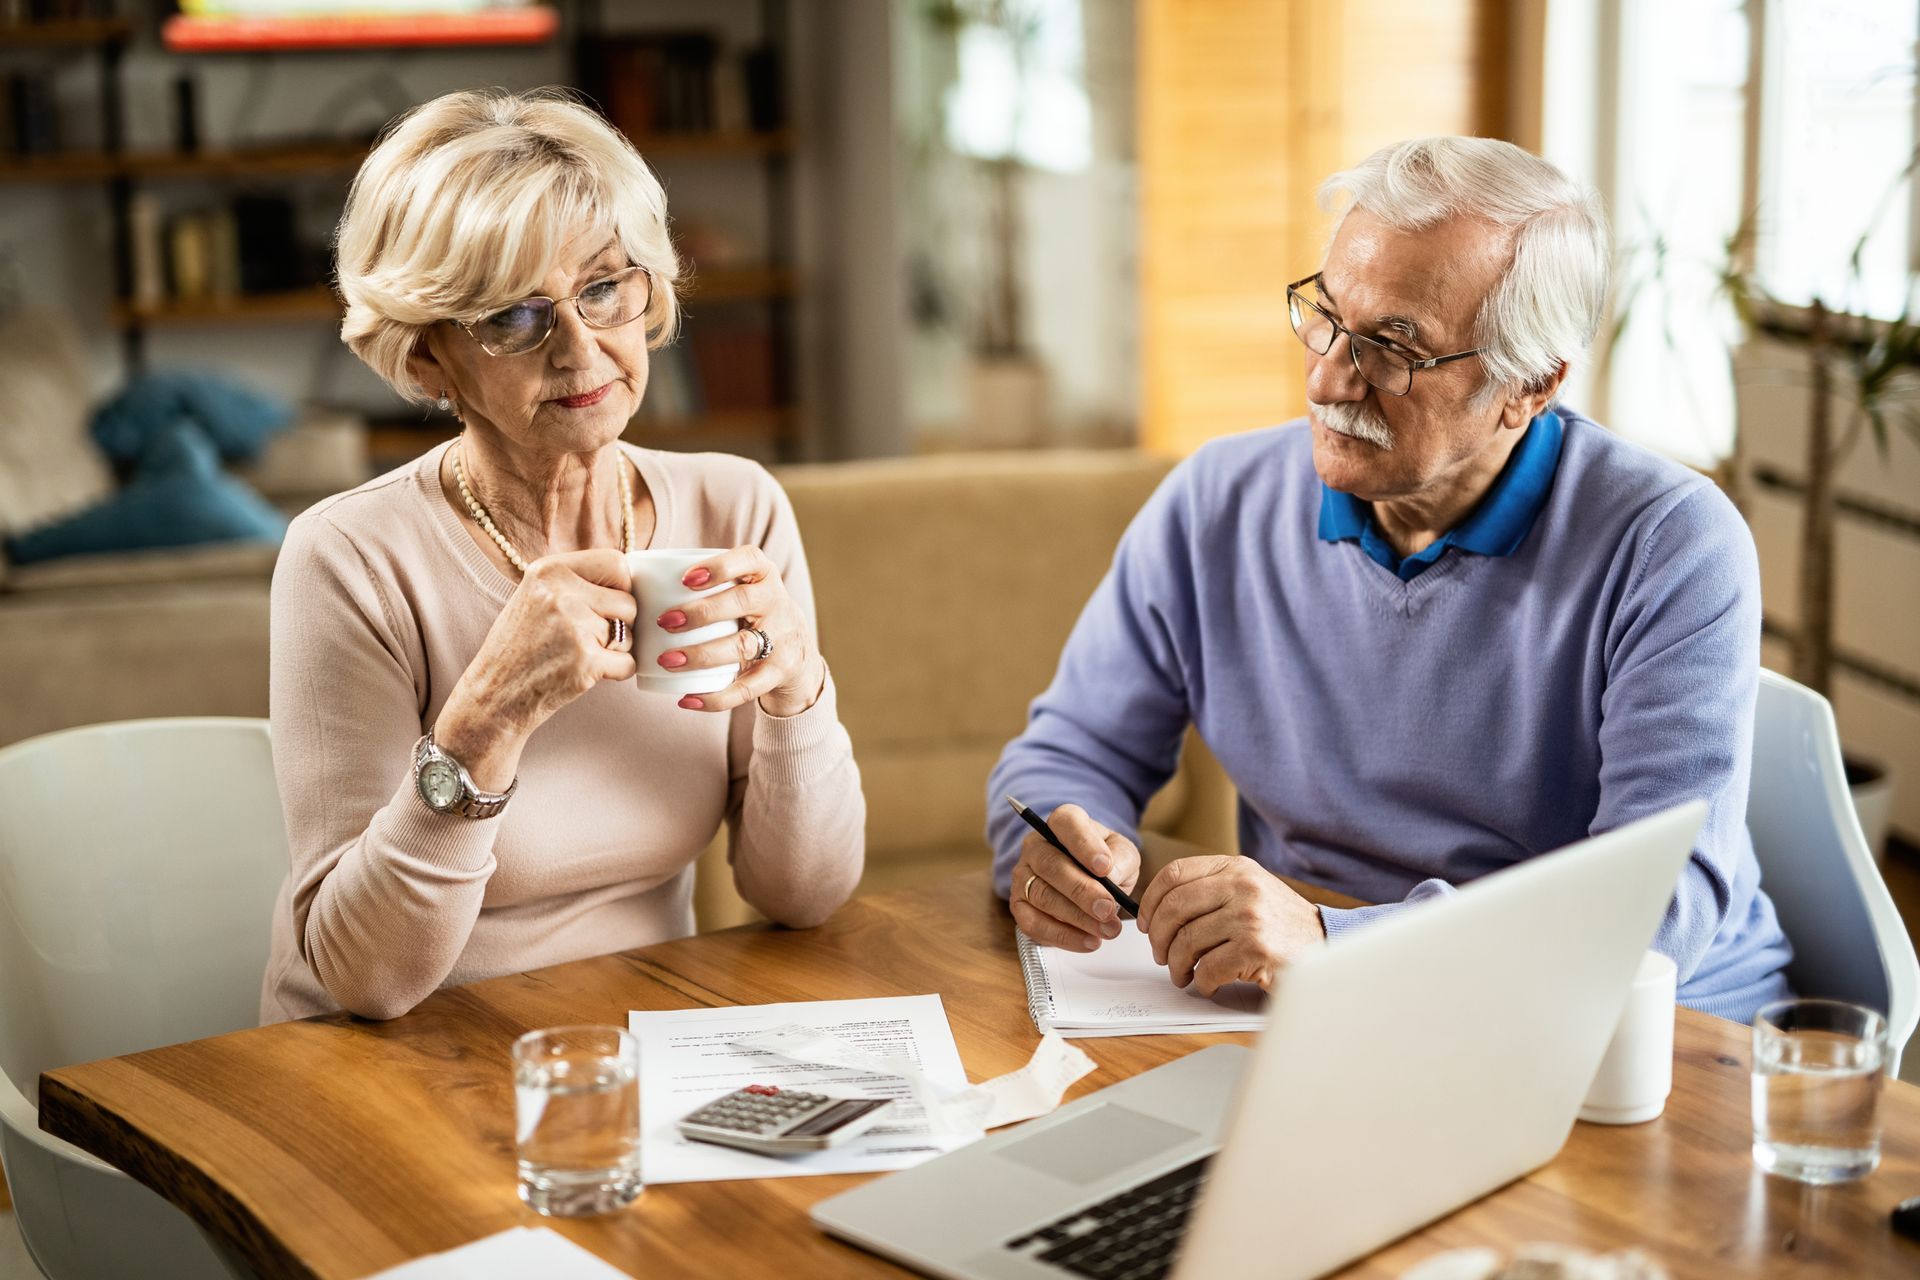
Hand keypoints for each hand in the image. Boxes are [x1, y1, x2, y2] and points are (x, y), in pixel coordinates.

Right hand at [436, 549, 637, 786]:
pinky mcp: (586, 661)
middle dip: (620, 623)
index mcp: (549, 570)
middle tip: (588, 638)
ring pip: (629, 634)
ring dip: (614, 649)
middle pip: (628, 602)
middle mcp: (560, 593)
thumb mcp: (536, 596)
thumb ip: (577, 582)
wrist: (493, 695)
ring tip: (577, 655)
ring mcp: (574, 627)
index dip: (621, 586)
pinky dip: (616, 672)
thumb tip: (631, 578)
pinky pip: (628, 662)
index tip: (607, 603)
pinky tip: (585, 673)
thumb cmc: (520, 647)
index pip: (616, 563)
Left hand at [652, 545, 825, 717]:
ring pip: (742, 646)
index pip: (749, 560)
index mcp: (763, 574)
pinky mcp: (780, 672)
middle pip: (742, 602)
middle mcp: (776, 602)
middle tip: (664, 621)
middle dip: (701, 612)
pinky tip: (687, 699)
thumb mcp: (742, 589)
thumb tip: (636, 581)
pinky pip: (748, 688)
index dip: (719, 567)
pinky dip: (716, 697)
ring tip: (667, 660)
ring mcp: (782, 638)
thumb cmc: (750, 614)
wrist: (798, 652)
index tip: (685, 579)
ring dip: (702, 654)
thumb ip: (707, 584)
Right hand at [1007, 804, 1141, 951]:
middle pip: (1051, 865)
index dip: (1084, 846)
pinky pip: (1034, 923)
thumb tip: (1111, 875)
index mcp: (1062, 823)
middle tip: (1108, 908)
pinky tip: (1089, 941)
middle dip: (1082, 891)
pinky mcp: (1019, 905)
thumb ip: (1121, 859)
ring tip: (1108, 929)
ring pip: (1042, 896)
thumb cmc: (1105, 861)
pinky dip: (1063, 936)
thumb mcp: (1122, 853)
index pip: (1066, 824)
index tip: (1105, 868)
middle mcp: (1036, 845)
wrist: (1089, 879)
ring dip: (1077, 918)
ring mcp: (1022, 875)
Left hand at [1136, 856, 1325, 995]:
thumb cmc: (1281, 923)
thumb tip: (1157, 911)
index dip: (1149, 901)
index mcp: (1235, 868)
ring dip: (1176, 965)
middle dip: (1157, 938)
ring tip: (1182, 974)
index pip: (1173, 874)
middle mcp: (1242, 887)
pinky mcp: (1256, 950)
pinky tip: (1208, 983)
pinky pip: (1207, 969)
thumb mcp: (1249, 890)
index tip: (1144, 922)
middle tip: (1160, 955)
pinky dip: (1201, 982)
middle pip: (1173, 909)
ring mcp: (1250, 917)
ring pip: (1186, 942)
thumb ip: (1210, 891)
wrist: (1326, 944)